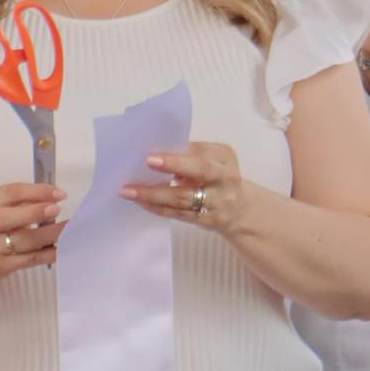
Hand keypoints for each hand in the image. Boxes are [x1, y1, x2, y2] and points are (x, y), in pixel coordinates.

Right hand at [0, 182, 66, 295]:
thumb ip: (18, 202)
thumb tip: (53, 197)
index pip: (10, 194)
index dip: (36, 191)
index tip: (59, 193)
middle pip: (8, 218)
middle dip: (34, 212)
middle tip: (57, 209)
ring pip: (23, 241)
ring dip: (50, 235)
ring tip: (68, 228)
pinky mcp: (1, 267)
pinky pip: (30, 260)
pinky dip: (48, 254)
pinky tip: (62, 248)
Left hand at [126, 143, 250, 232]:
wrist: (240, 210)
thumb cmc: (218, 178)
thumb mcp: (214, 161)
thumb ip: (192, 155)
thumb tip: (157, 150)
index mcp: (225, 157)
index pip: (202, 151)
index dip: (179, 153)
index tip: (153, 153)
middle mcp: (226, 179)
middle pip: (201, 171)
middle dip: (174, 165)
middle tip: (147, 162)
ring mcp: (217, 202)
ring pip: (183, 198)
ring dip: (154, 193)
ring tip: (129, 190)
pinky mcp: (206, 220)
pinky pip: (178, 214)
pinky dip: (158, 207)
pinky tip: (141, 202)